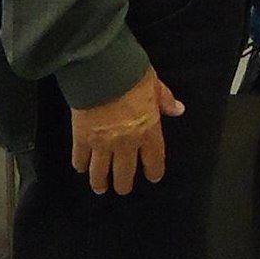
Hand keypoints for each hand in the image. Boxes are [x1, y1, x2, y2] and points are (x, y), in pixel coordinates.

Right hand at [70, 67, 183, 194]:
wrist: (102, 70)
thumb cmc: (132, 74)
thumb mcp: (155, 84)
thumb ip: (165, 100)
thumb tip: (179, 110)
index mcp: (148, 130)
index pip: (154, 159)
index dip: (154, 171)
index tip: (153, 177)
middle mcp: (126, 143)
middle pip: (125, 173)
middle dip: (124, 184)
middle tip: (122, 188)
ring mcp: (102, 143)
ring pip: (100, 172)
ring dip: (100, 183)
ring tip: (100, 188)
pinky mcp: (82, 138)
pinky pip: (80, 158)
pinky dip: (80, 165)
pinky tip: (81, 168)